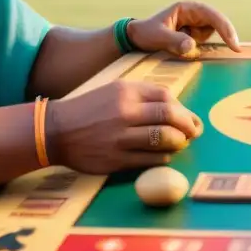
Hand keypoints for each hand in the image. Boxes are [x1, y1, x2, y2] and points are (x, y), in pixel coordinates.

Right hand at [46, 79, 203, 173]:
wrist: (56, 131)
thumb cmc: (90, 109)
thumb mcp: (114, 91)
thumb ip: (143, 95)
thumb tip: (177, 107)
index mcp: (125, 92)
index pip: (166, 97)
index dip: (183, 109)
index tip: (189, 117)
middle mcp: (124, 113)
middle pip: (169, 117)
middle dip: (188, 126)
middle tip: (194, 132)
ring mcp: (120, 138)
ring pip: (163, 139)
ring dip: (178, 142)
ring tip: (180, 143)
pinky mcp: (116, 159)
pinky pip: (150, 159)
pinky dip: (163, 157)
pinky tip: (164, 155)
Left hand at [127, 0, 240, 59]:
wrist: (136, 37)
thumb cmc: (146, 33)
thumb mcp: (158, 37)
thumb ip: (175, 41)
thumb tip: (192, 46)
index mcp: (187, 8)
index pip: (212, 15)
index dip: (225, 27)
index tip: (233, 42)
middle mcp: (194, 14)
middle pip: (218, 23)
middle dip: (226, 35)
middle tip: (236, 50)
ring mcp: (195, 24)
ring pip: (212, 33)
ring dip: (207, 44)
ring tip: (185, 48)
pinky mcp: (194, 34)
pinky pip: (205, 41)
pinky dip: (203, 48)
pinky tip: (190, 52)